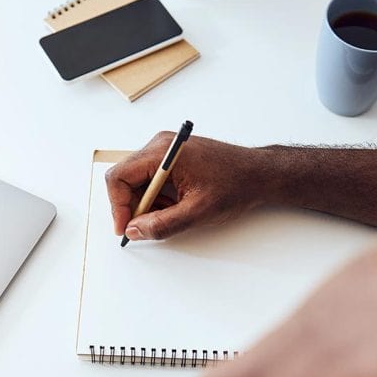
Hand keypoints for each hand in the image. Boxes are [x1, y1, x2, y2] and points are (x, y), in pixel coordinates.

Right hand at [106, 132, 272, 240]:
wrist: (259, 174)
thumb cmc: (236, 184)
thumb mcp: (197, 212)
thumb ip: (162, 224)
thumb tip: (135, 230)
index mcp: (163, 152)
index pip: (120, 177)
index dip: (117, 206)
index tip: (125, 228)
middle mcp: (160, 145)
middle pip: (125, 178)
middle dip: (132, 206)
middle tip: (145, 227)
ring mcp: (166, 150)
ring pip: (137, 180)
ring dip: (146, 203)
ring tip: (170, 214)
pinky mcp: (173, 157)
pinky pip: (151, 178)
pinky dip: (157, 197)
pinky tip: (176, 205)